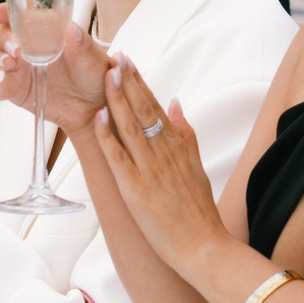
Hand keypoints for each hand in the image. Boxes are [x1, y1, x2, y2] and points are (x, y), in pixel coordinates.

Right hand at [0, 3, 113, 135]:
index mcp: (45, 31)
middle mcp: (28, 47)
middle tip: (15, 48)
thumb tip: (72, 30)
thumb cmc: (94, 75)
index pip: (18, 15)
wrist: (95, 107)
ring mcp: (21, 68)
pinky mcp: (18, 90)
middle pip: (2, 34)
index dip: (4, 11)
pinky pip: (2, 87)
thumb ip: (83, 45)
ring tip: (9, 63)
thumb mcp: (93, 59)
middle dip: (2, 36)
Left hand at [91, 53, 230, 270]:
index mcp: (178, 147)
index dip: (140, 83)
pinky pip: (119, 157)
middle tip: (115, 55)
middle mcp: (164, 153)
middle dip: (128, 81)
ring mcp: (150, 171)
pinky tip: (100, 117)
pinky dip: (108, 136)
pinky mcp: (136, 189)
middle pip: (144, 110)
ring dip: (117, 99)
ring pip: (131, 127)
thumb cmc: (199, 212)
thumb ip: (186, 133)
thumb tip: (177, 102)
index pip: (156, 107)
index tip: (128, 61)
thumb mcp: (197, 166)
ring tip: (106, 73)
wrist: (204, 247)